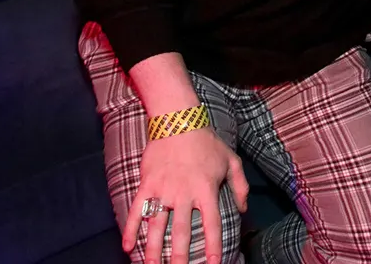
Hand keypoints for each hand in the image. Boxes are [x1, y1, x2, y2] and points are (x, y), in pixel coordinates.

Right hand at [123, 129, 248, 263]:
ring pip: (156, 227)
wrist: (179, 120)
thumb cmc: (207, 142)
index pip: (212, 224)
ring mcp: (163, 190)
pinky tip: (127, 247)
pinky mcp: (147, 185)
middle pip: (181, 232)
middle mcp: (184, 194)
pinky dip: (130, 229)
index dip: (212, 246)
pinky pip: (137, 210)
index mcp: (206, 189)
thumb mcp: (232, 161)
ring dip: (153, 250)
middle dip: (179, 257)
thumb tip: (243, 209)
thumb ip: (240, 186)